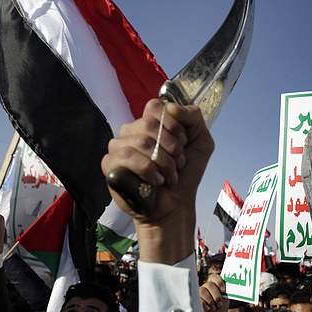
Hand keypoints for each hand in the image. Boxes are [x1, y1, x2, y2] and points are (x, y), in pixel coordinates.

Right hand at [101, 99, 213, 263]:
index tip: (183, 142)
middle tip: (178, 163)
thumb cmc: (185, 174)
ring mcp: (119, 147)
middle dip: (172, 147)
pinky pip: (126, 156)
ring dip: (163, 162)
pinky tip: (156, 181)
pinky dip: (148, 170)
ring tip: (169, 175)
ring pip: (140, 141)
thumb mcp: (201, 142)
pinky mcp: (110, 165)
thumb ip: (193, 117)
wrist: (176, 205)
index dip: (174, 124)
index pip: (155, 106)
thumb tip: (171, 107)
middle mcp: (132, 132)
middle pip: (150, 123)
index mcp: (151, 123)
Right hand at [200, 274, 228, 311]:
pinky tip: (206, 310)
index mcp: (213, 287)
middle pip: (209, 284)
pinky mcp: (191, 300)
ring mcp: (197, 294)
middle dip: (216, 295)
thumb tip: (226, 282)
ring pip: (203, 290)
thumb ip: (224, 291)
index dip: (219, 281)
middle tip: (219, 303)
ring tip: (212, 308)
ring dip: (211, 301)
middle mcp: (205, 289)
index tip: (223, 290)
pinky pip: (198, 298)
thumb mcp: (225, 301)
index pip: (214, 277)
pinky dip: (205, 305)